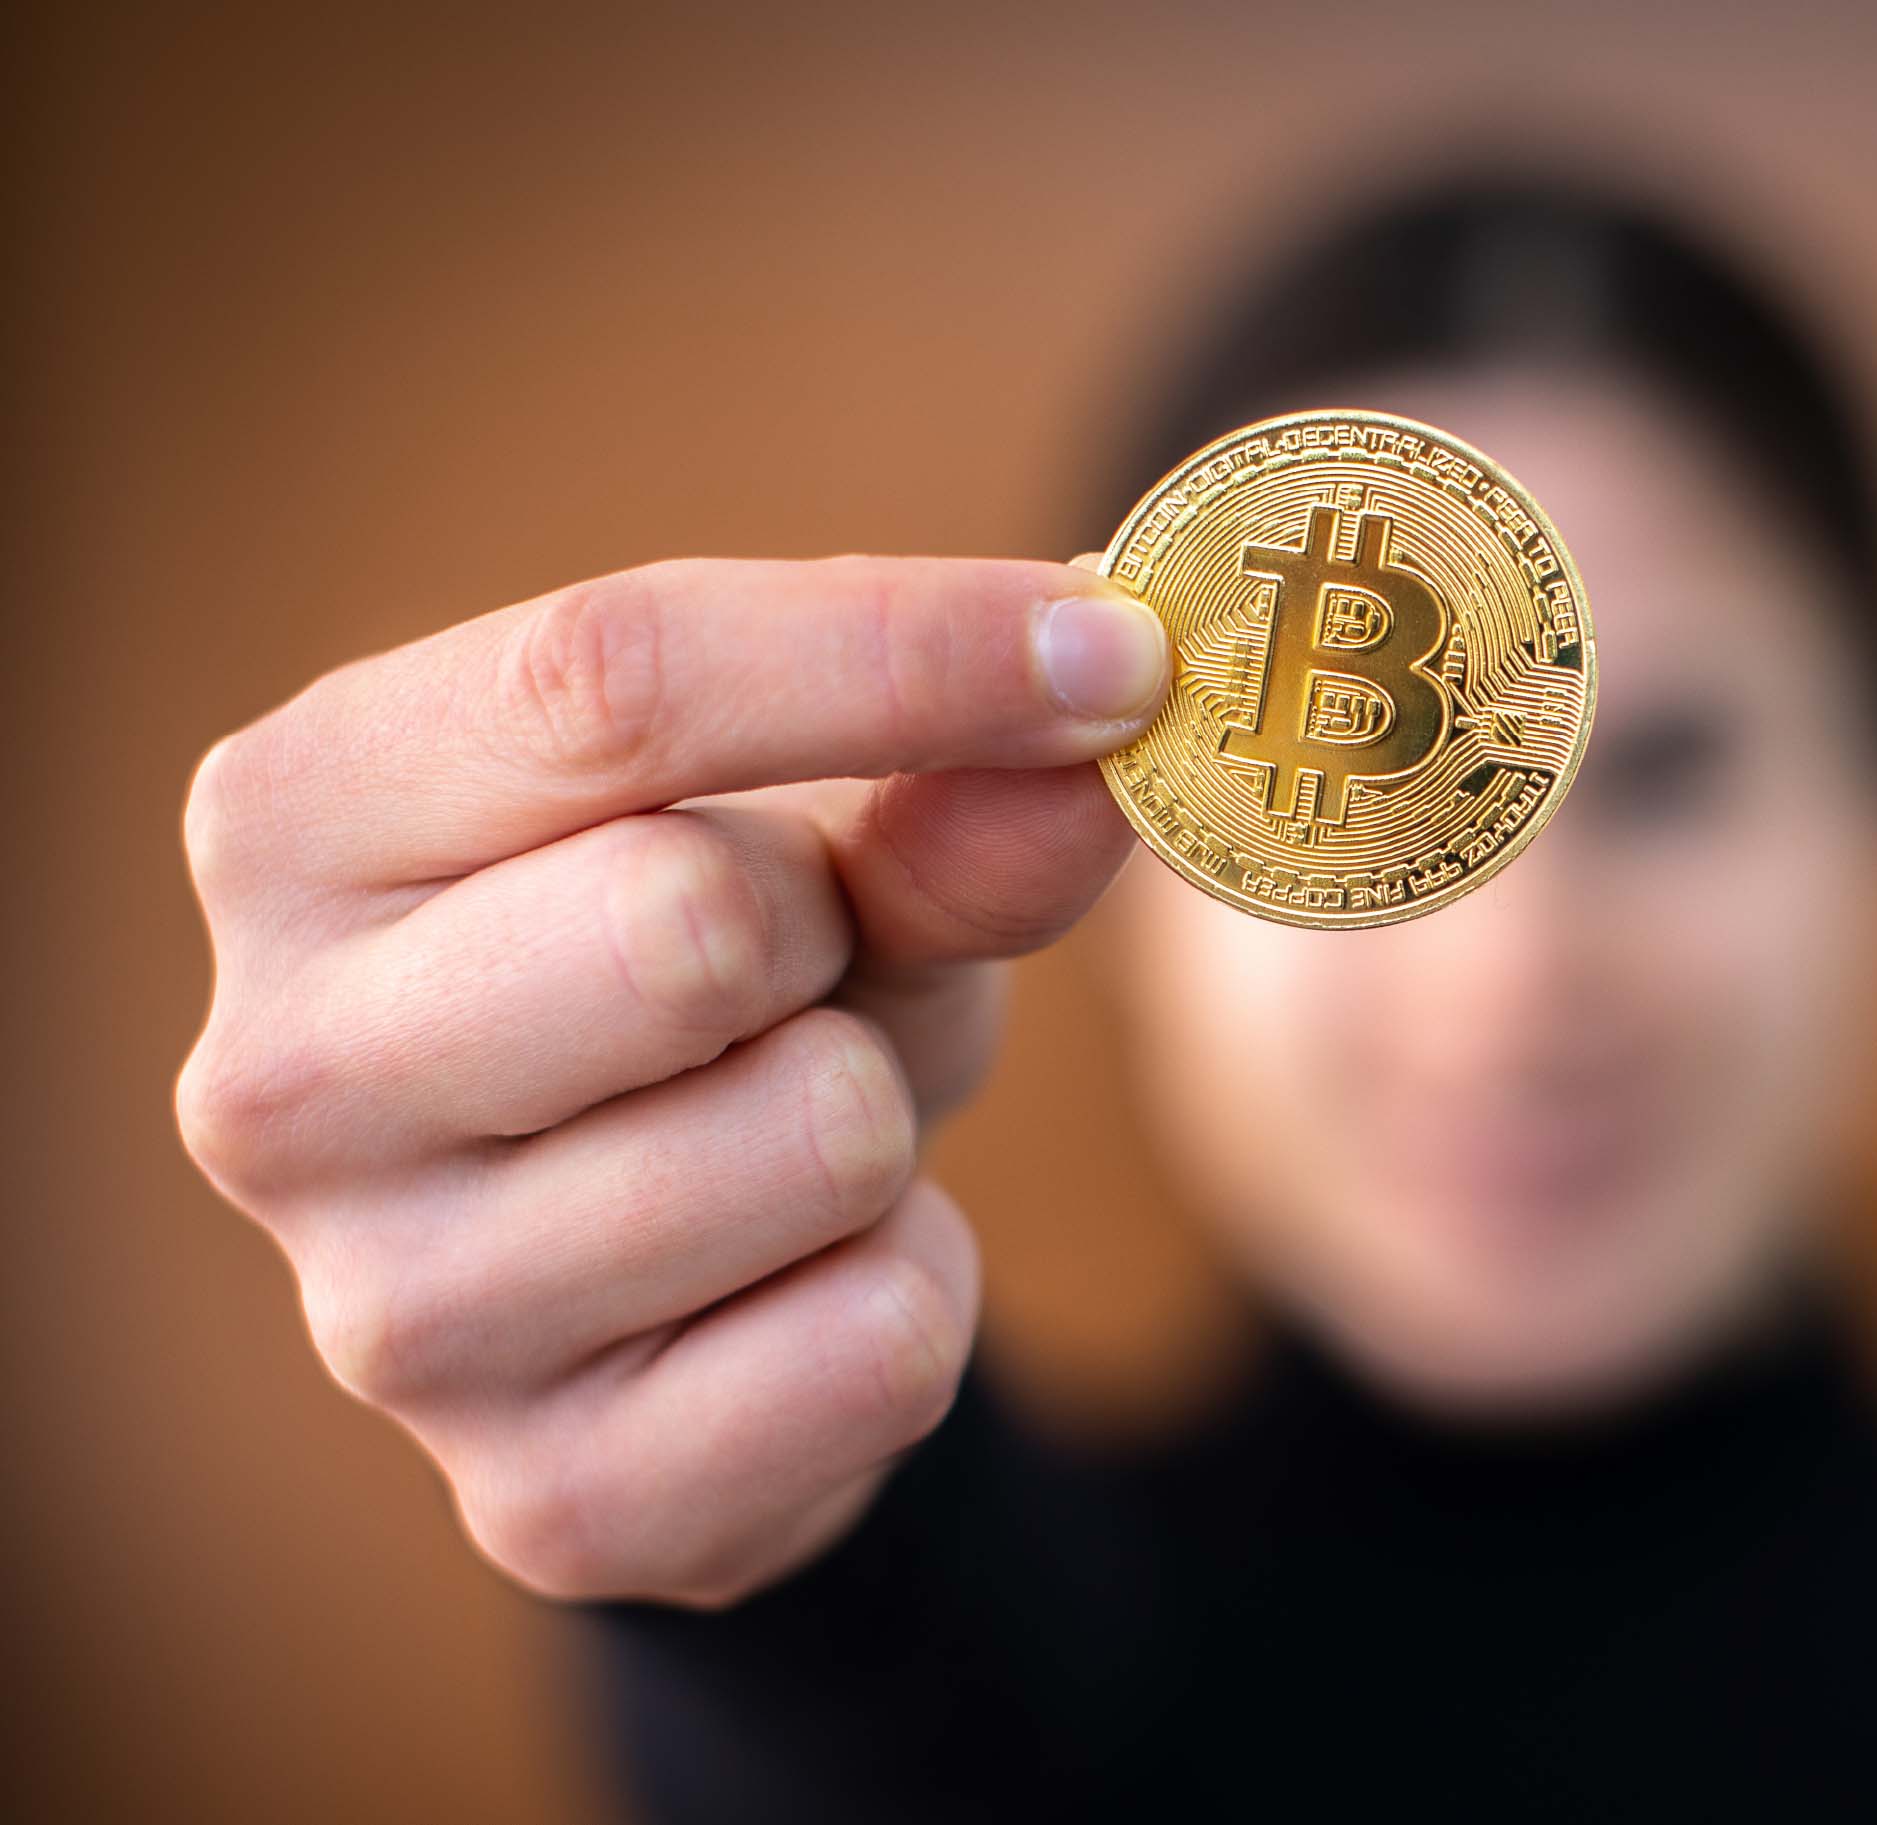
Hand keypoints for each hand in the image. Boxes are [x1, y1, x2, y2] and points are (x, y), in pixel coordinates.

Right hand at [175, 555, 1168, 1604]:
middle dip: (837, 927)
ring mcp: (390, 1318)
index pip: (609, 678)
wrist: (672, 1276)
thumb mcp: (833, 843)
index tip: (1122, 649)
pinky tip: (814, 1282)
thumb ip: (951, 793)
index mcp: (300, 824)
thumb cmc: (725, 980)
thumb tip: (1095, 744)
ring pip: (812, 1136)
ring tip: (798, 1125)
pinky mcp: (543, 1501)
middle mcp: (279, 1078)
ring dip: (885, 1119)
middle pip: (685, 918)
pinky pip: (874, 1348)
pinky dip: (914, 1292)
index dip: (906, 650)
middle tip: (816, 962)